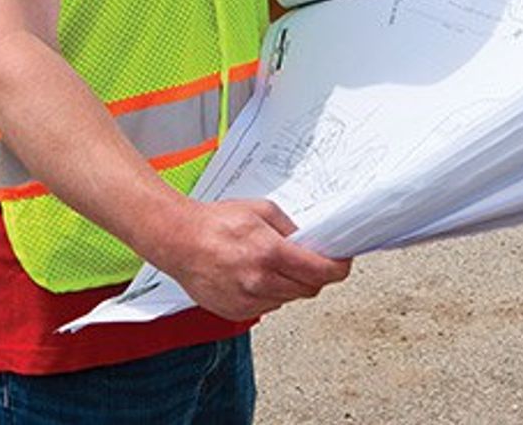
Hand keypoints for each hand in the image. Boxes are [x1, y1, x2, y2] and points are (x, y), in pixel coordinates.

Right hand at [154, 197, 351, 321]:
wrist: (179, 240)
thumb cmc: (215, 222)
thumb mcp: (261, 210)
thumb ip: (290, 227)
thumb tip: (310, 240)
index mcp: (269, 253)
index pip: (320, 272)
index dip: (338, 268)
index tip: (342, 263)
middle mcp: (260, 282)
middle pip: (309, 289)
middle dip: (315, 275)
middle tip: (311, 259)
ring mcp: (247, 300)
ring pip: (289, 299)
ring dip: (291, 284)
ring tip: (274, 263)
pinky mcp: (236, 312)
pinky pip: (268, 306)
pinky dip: (270, 293)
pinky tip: (256, 275)